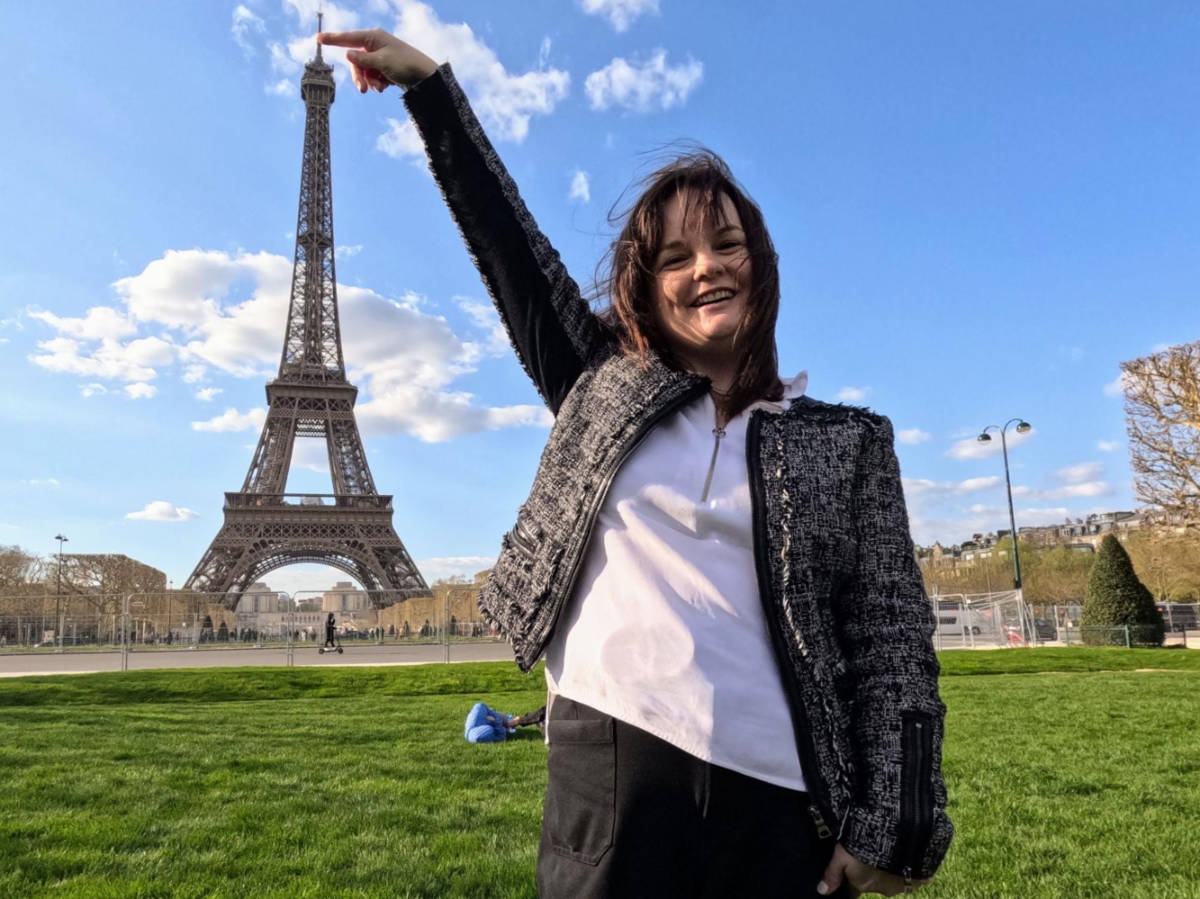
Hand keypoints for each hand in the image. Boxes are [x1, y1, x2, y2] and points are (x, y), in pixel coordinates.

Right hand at [317, 28, 437, 92]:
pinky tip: (386, 87)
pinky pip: (372, 76)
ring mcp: (379, 57)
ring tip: (380, 88)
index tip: (318, 38)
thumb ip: (363, 59)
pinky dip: (376, 83)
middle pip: (355, 61)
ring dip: (369, 81)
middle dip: (358, 76)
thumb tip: (347, 53)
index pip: (348, 38)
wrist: (426, 78)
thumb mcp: (382, 62)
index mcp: (373, 37)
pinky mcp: (384, 68)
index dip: (333, 39)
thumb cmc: (406, 64)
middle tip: (362, 90)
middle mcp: (375, 44)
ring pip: (363, 71)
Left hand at [818, 844, 928, 896]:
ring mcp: (903, 884)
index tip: (852, 868)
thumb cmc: (864, 844)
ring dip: (890, 868)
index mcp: (863, 885)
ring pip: (893, 878)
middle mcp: (883, 890)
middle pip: (874, 882)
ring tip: (888, 848)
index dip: (852, 879)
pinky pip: (914, 874)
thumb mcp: (842, 854)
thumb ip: (832, 874)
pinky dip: (909, 865)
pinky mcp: (921, 877)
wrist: (901, 834)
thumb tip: (822, 891)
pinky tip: (905, 852)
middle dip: (872, 871)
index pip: (854, 889)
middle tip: (870, 851)